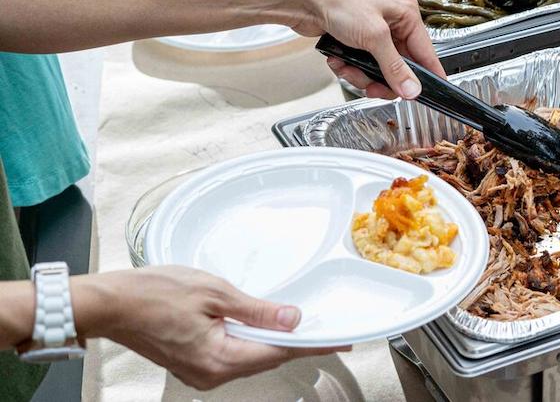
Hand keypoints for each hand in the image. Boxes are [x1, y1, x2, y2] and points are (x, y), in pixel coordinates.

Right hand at [75, 267, 345, 390]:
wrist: (111, 303)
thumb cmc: (155, 293)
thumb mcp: (216, 293)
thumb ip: (257, 310)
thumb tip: (292, 319)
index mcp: (219, 359)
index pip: (278, 353)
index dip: (312, 344)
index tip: (339, 341)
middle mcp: (211, 374)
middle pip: (266, 358)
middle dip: (294, 342)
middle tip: (325, 328)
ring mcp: (200, 373)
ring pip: (249, 357)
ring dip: (270, 341)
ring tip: (296, 324)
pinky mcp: (192, 365)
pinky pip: (231, 355)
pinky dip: (249, 341)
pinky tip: (260, 327)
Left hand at [282, 0, 445, 98]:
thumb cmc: (340, 2)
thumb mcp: (374, 37)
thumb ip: (395, 67)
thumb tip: (412, 89)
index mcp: (407, 15)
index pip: (426, 53)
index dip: (427, 76)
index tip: (428, 96)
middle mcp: (394, 24)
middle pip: (400, 67)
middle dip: (383, 79)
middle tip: (372, 88)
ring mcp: (374, 34)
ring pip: (379, 70)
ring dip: (362, 75)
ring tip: (348, 68)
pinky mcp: (356, 41)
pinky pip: (361, 66)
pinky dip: (349, 68)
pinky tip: (338, 60)